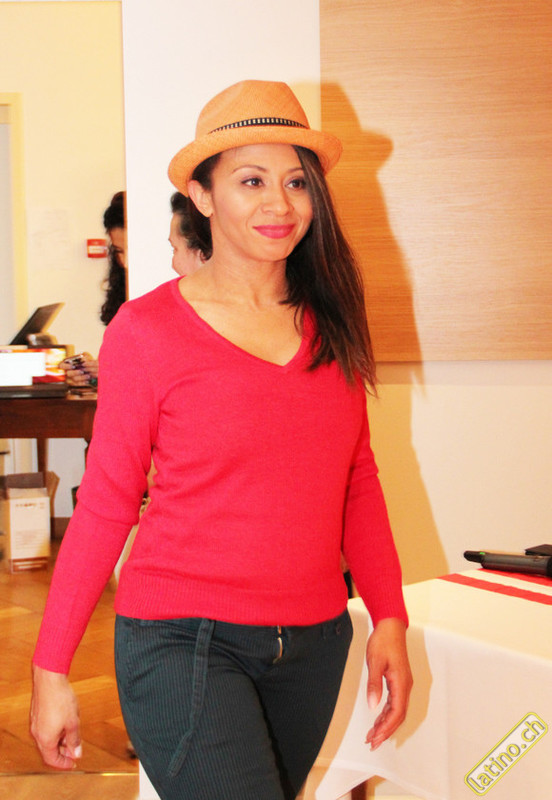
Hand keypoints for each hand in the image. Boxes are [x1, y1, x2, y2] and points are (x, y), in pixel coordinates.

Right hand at [30, 665, 81, 768]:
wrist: (49, 679)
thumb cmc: (60, 699)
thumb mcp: (73, 723)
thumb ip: (74, 740)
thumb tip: (76, 753)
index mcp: (45, 739)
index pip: (52, 760)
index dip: (63, 763)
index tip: (73, 762)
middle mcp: (37, 733)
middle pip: (49, 750)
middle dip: (63, 752)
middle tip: (75, 749)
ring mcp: (36, 723)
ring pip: (47, 739)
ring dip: (60, 740)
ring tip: (73, 734)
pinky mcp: (37, 714)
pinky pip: (45, 729)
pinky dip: (55, 731)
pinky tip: (66, 723)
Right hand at [59, 353, 97, 386]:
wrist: (88, 368)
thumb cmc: (85, 360)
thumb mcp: (85, 356)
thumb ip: (84, 356)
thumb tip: (83, 359)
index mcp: (65, 363)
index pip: (61, 365)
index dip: (66, 366)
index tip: (73, 366)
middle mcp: (65, 371)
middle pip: (68, 373)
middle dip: (75, 373)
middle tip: (82, 371)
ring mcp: (68, 378)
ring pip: (73, 380)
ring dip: (81, 378)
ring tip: (88, 376)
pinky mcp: (73, 383)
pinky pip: (77, 384)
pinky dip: (82, 383)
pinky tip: (87, 381)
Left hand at [364, 617, 411, 750]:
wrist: (390, 625)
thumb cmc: (383, 641)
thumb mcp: (375, 662)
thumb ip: (374, 685)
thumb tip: (373, 707)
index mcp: (402, 683)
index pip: (396, 713)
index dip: (386, 728)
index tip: (375, 738)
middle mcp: (405, 686)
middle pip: (398, 715)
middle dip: (386, 731)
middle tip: (372, 743)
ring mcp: (403, 683)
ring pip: (397, 710)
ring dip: (385, 723)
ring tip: (372, 735)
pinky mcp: (399, 680)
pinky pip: (395, 702)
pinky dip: (386, 713)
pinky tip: (378, 718)